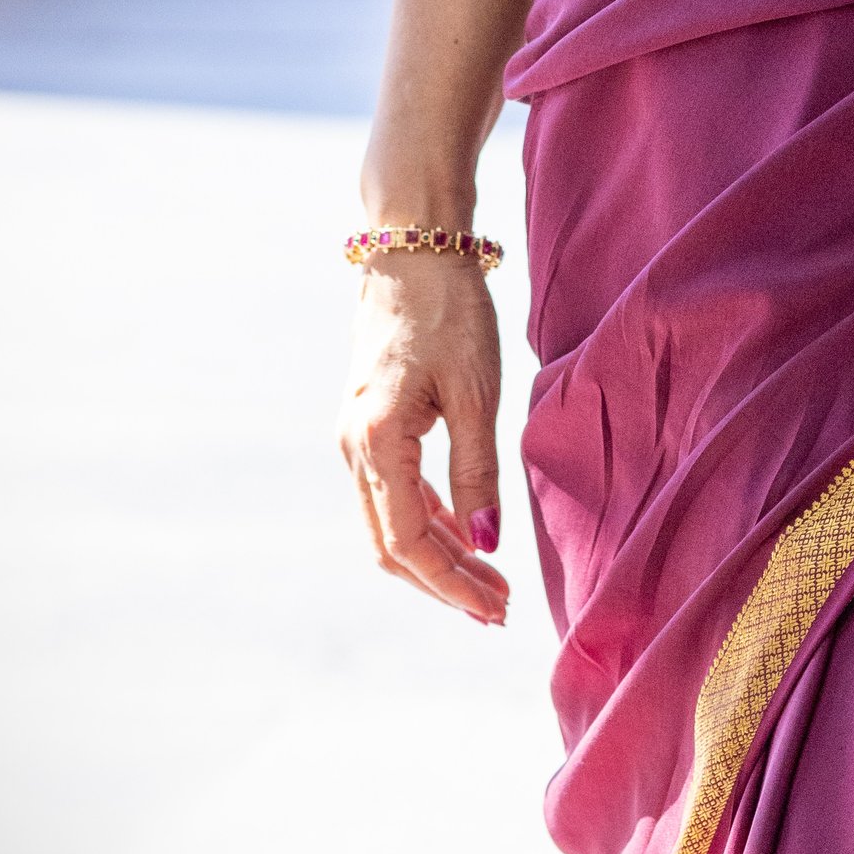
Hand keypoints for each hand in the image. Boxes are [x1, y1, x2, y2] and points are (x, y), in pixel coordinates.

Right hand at [334, 252, 508, 622]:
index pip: (409, 542)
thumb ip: (478, 472)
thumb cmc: (450, 311)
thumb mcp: (477, 393)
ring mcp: (356, 436)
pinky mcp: (370, 422)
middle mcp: (354, 446)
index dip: (452, 584)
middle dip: (445, 582)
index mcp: (376, 442)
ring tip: (491, 581)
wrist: (413, 245)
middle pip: (393, 545)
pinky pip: (394, 492)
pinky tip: (467, 534)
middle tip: (499, 607)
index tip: (496, 607)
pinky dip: (430, 521)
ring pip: (391, 522)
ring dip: (439, 557)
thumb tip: (486, 542)